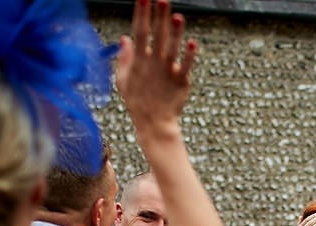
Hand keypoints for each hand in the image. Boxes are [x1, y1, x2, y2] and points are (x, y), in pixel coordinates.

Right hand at [116, 0, 196, 130]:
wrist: (153, 123)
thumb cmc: (137, 100)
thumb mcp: (123, 79)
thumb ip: (124, 58)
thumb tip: (124, 37)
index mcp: (139, 60)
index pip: (139, 31)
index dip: (141, 13)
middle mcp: (154, 63)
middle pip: (157, 35)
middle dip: (159, 16)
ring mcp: (168, 71)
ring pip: (172, 48)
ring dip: (175, 32)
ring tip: (178, 16)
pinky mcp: (181, 81)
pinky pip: (185, 66)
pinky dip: (189, 55)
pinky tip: (192, 42)